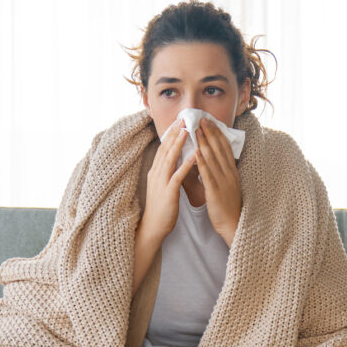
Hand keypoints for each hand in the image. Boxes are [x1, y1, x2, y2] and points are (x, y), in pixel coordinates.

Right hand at [142, 118, 196, 239]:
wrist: (153, 227)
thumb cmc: (161, 208)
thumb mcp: (163, 186)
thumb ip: (167, 172)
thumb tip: (175, 160)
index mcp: (156, 171)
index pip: (163, 148)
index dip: (170, 134)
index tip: (178, 122)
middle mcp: (156, 174)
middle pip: (165, 149)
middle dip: (174, 133)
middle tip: (183, 119)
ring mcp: (161, 182)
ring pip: (170, 159)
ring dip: (179, 144)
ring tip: (187, 131)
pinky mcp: (168, 193)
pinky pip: (177, 176)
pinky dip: (185, 165)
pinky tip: (193, 157)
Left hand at [195, 118, 242, 245]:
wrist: (233, 224)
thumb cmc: (228, 206)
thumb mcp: (227, 185)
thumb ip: (221, 172)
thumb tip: (212, 160)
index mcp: (232, 171)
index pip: (225, 148)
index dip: (217, 133)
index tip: (210, 121)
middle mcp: (229, 173)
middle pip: (219, 149)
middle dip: (210, 132)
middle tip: (201, 118)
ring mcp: (223, 181)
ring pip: (213, 158)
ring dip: (204, 142)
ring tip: (196, 129)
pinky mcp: (215, 191)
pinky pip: (208, 174)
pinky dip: (201, 161)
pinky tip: (195, 151)